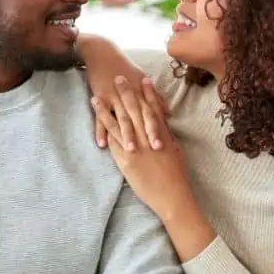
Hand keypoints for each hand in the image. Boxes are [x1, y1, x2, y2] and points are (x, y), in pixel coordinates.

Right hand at [77, 35, 168, 149]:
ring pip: (120, 119)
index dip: (159, 126)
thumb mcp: (141, 80)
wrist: (103, 54)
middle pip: (139, 118)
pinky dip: (100, 131)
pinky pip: (99, 118)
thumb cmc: (125, 68)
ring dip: (125, 135)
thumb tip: (169, 113)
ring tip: (130, 150)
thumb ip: (156, 98)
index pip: (152, 112)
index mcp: (141, 93)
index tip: (166, 141)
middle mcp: (129, 96)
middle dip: (146, 134)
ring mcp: (114, 98)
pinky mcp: (100, 98)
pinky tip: (101, 144)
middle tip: (153, 150)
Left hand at [91, 77, 193, 219]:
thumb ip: (167, 137)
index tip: (144, 79)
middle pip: (135, 110)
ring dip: (107, 108)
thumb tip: (163, 127)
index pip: (154, 109)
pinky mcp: (126, 160)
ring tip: (97, 95)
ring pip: (118, 123)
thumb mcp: (176, 152)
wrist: (172, 197)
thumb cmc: (177, 177)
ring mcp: (136, 149)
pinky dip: (104, 128)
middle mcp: (148, 138)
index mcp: (162, 135)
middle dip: (127, 92)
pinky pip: (113, 140)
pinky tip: (96, 120)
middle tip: (119, 77)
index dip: (149, 93)